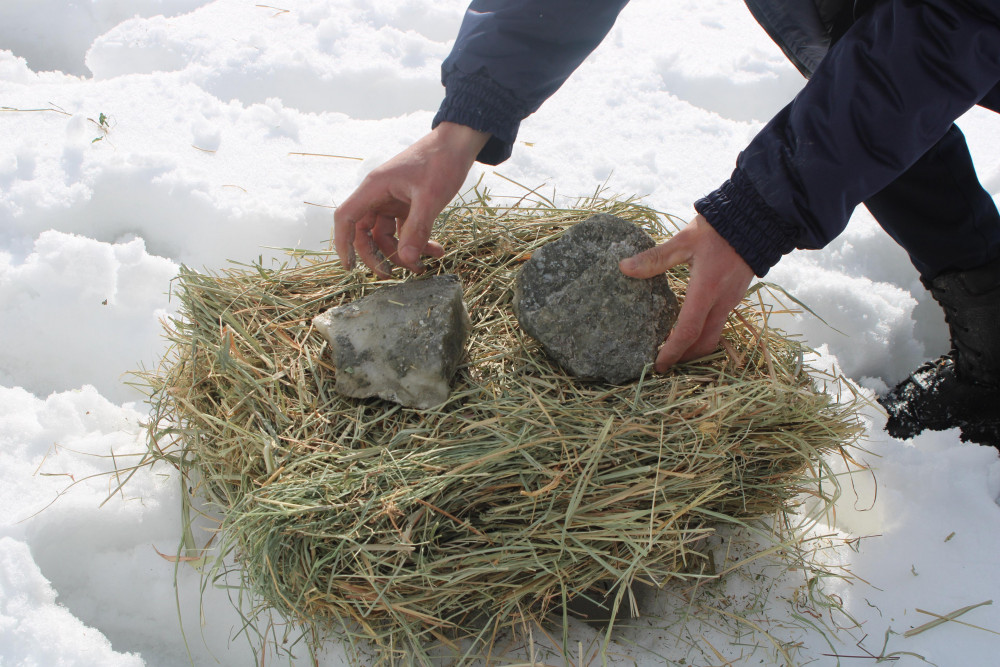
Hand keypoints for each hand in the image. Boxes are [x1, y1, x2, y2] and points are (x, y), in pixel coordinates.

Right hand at [334, 122, 489, 276]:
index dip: (342, 243)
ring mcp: (392, 199)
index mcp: (374, 188)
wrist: (459, 142)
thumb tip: (406, 260)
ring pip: (387, 234)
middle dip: (379, 255)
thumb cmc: (442, 162)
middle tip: (394, 275)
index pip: (346, 218)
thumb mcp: (430, 198)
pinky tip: (436, 251)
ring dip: (404, 251)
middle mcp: (378, 194)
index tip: (350, 267)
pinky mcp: (407, 203)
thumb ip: (417, 230)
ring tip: (425, 264)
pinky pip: (404, 228)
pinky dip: (417, 241)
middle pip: (366, 232)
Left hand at [619, 214, 753, 371]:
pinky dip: (704, 333)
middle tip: (664, 364)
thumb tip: (624, 267)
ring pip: (714, 335)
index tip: (658, 365)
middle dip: (685, 358)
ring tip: (675, 350)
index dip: (672, 352)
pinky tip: (690, 326)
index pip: (688, 331)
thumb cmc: (718, 229)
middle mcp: (722, 301)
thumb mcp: (684, 240)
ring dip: (695, 347)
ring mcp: (732, 300)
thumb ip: (655, 258)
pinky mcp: (736, 296)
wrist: (757, 219)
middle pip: (704, 342)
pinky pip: (720, 323)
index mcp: (706, 290)